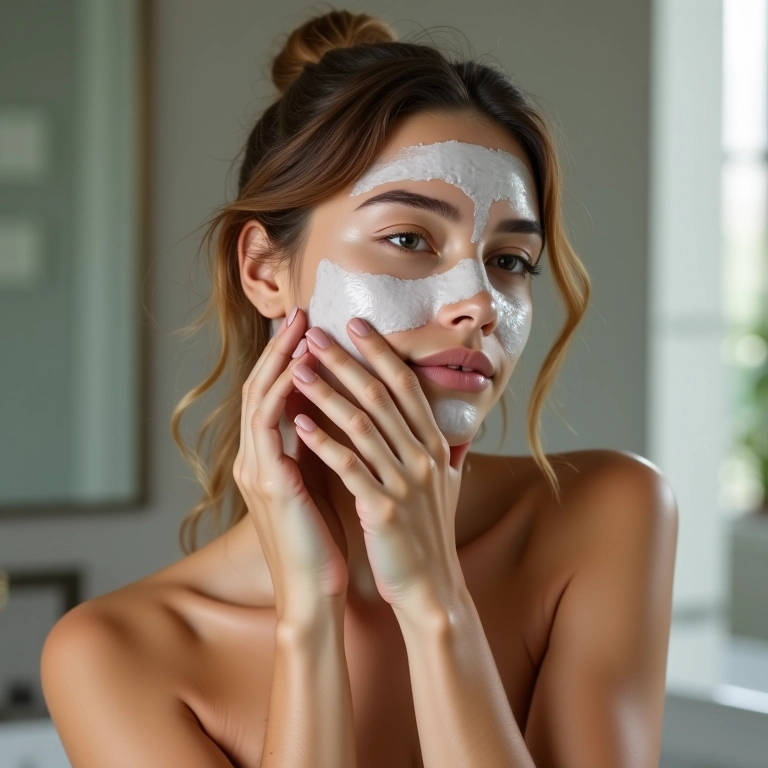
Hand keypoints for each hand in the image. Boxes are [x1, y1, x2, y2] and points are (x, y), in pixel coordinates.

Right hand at [233, 307, 348, 623]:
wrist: (316, 592)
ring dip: (280, 359)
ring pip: (259, 397)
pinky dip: (284, 392)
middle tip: (301, 311)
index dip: (289, 360)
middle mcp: (255, 458)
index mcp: (268, 459)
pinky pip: (269, 424)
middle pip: (261, 387)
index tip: (310, 329)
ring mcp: (255, 468)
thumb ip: (321, 449)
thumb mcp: (322, 483)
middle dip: (281, 347)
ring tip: (302, 326)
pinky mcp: (266, 481)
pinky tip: (303, 368)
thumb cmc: (326, 540)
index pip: (274, 396)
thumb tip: (341, 415)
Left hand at [290, 319, 472, 611]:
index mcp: (435, 445)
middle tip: (314, 332)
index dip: (379, 352)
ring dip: (326, 391)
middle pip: (380, 395)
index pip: (405, 386)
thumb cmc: (429, 534)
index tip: (353, 323)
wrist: (431, 588)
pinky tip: (297, 421)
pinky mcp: (381, 508)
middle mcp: (424, 456)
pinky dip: (321, 441)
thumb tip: (448, 428)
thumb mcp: (445, 485)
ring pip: (361, 424)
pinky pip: (347, 466)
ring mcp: (404, 482)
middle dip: (345, 360)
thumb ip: (442, 452)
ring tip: (297, 367)